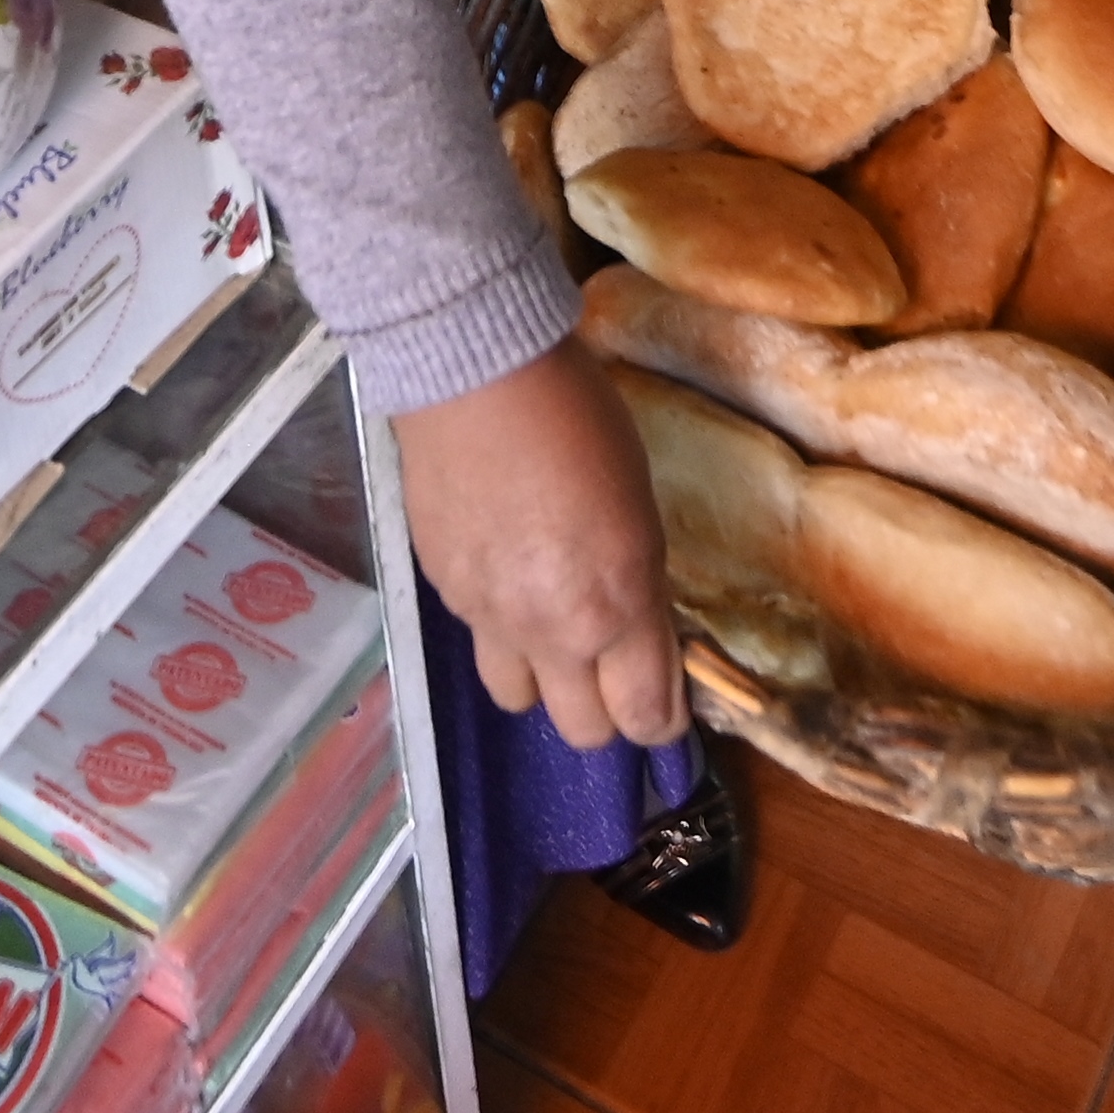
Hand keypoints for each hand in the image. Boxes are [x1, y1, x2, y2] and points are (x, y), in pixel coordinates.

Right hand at [393, 342, 686, 750]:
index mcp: (618, 605)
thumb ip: (639, 586)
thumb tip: (639, 626)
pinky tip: (505, 574)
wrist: (480, 380)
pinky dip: (499, 626)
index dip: (663, 722)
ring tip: (551, 633)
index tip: (667, 706)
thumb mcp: (641, 508)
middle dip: (607, 713)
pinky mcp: (446, 594)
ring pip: (519, 700)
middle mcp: (554, 630)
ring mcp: (492, 618)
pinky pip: (480, 639)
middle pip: (584, 732)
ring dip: (544, 681)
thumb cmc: (581, 422)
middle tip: (612, 673)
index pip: (647, 714)